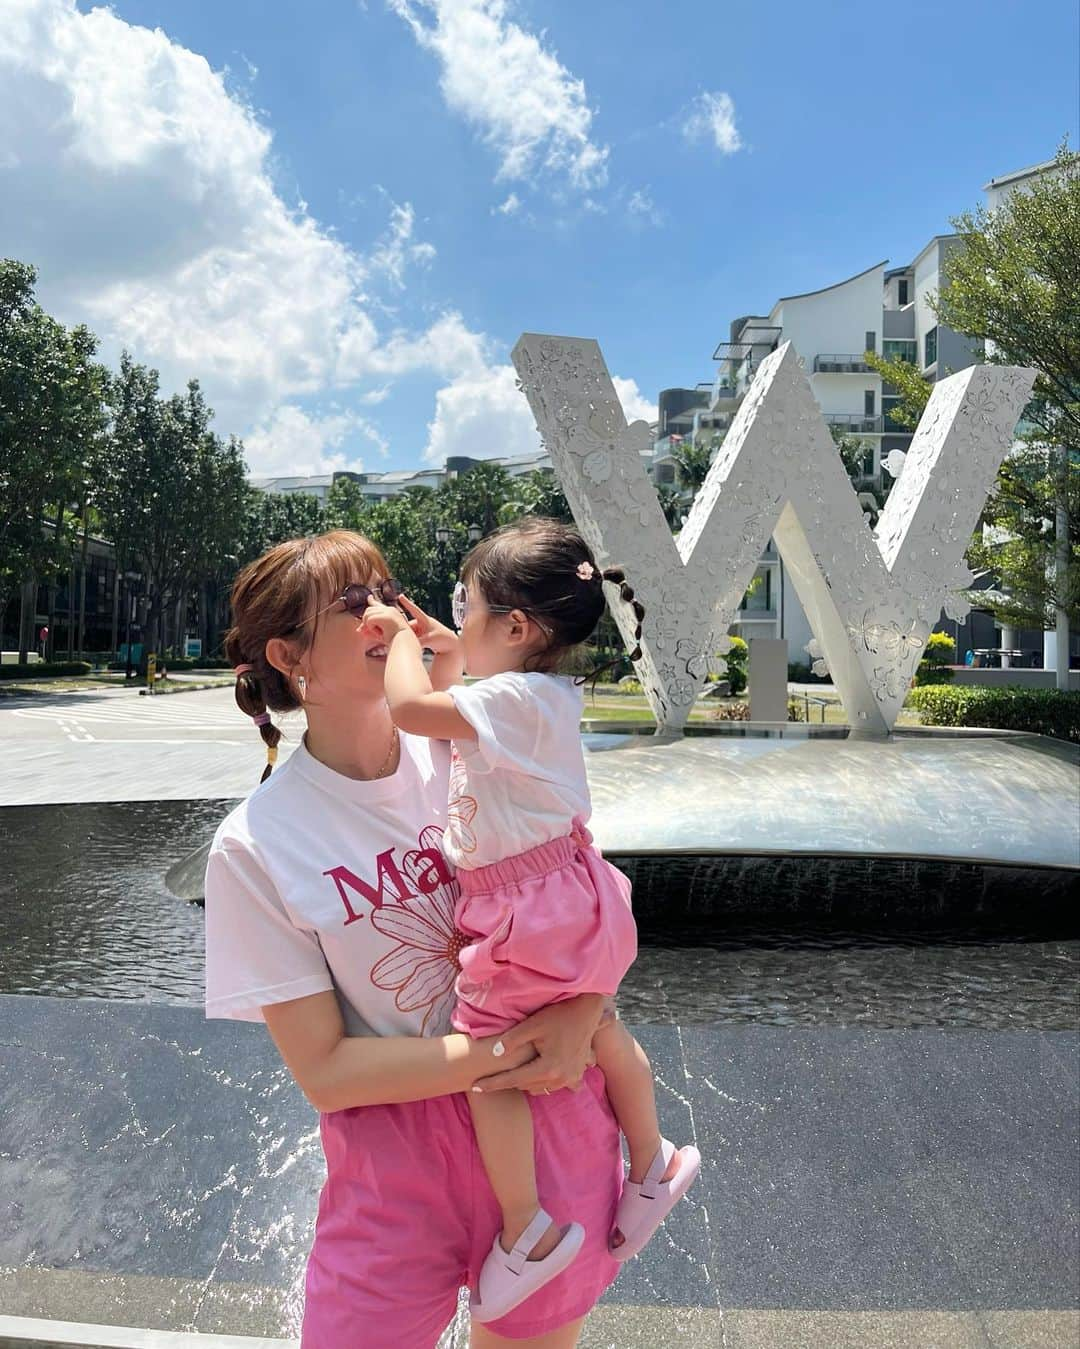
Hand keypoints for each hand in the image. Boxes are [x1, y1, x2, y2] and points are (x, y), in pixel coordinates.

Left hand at [362, 598, 410, 640]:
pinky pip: (369, 620)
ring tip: (378, 633)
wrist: (405, 644)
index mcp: (391, 612)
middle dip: (365, 622)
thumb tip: (358, 630)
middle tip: (365, 632)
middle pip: (368, 610)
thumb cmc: (395, 642)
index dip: (372, 601)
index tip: (369, 597)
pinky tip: (380, 633)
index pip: (378, 604)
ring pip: (367, 614)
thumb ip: (370, 631)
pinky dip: (372, 628)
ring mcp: (388, 611)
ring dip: (369, 626)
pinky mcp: (386, 616)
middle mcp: (390, 609)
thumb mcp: (380, 635)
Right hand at [398, 594, 459, 654]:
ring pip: (410, 632)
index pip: (414, 610)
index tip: (401, 596)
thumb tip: (408, 643)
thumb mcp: (430, 639)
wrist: (452, 647)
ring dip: (408, 637)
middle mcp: (422, 624)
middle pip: (408, 625)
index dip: (407, 603)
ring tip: (405, 642)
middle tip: (398, 635)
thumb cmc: (444, 640)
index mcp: (425, 620)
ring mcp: (422, 631)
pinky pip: (413, 638)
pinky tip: (409, 646)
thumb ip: (418, 641)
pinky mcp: (422, 638)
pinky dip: (411, 641)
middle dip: (404, 630)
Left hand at [471, 994, 604, 1095]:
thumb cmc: (559, 1014)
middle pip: (526, 1086)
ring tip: (515, 1073)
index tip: (474, 1086)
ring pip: (541, 1088)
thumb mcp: (533, 1024)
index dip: (492, 1083)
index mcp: (548, 1068)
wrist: (587, 1010)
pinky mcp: (578, 1074)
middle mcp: (560, 1078)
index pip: (513, 1080)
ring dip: (527, 1082)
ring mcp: (571, 1078)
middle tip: (492, 1076)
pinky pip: (559, 1086)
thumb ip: (511, 1040)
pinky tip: (544, 1075)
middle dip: (509, 1081)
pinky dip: (549, 1083)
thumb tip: (494, 1054)